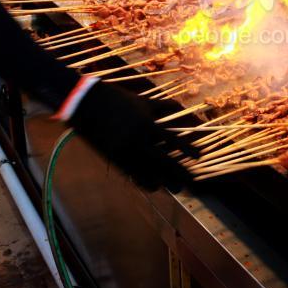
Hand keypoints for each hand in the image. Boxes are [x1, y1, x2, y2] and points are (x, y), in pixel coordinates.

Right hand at [68, 81, 197, 191]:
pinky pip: (132, 175)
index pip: (173, 140)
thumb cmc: (118, 100)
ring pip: (148, 173)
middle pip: (164, 163)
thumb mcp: (143, 101)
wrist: (88, 104)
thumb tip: (181, 107)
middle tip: (190, 184)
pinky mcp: (114, 159)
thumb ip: (163, 106)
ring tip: (174, 187)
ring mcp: (125, 152)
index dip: (187, 150)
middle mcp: (138, 141)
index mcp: (147, 125)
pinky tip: (154, 185)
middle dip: (179, 174)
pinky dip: (144, 181)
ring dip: (162, 182)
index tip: (199, 157)